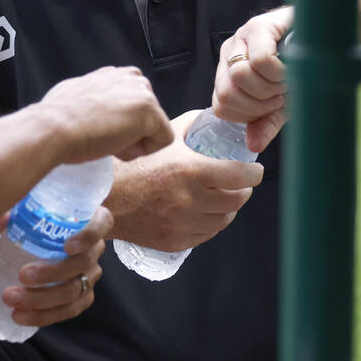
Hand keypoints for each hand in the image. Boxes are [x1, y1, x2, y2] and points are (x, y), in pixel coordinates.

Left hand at [2, 206, 111, 326]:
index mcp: (89, 220)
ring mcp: (90, 275)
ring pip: (74, 292)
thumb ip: (10, 212)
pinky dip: (43, 316)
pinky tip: (21, 315)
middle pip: (83, 263)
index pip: (101, 224)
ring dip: (42, 299)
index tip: (66, 246)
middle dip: (52, 273)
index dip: (88, 236)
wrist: (20, 250)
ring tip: (12, 298)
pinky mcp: (81, 298)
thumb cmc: (28, 224)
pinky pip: (68, 311)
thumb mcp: (20, 213)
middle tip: (22, 275)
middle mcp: (94, 248)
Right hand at [39, 66, 172, 162]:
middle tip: (101, 136)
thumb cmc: (57, 120)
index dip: (116, 124)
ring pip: (153, 130)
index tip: (95, 128)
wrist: (54, 127)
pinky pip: (161, 140)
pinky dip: (141, 151)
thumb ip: (92, 97)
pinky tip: (117, 145)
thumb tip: (88, 108)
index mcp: (113, 74)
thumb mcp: (74, 97)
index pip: (131, 105)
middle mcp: (131, 77)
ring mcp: (143, 93)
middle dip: (128, 132)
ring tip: (106, 139)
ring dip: (133, 142)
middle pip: (145, 117)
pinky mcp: (151, 111)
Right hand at [108, 110, 262, 251]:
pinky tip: (204, 212)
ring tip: (222, 198)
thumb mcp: (161, 139)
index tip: (255, 171)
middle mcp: (189, 200)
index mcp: (190, 170)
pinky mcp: (175, 241)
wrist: (105, 197)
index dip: (253, 173)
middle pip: (237, 200)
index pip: (240, 176)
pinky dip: (210, 223)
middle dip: (243, 190)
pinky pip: (206, 234)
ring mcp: (183, 224)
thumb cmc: (131, 165)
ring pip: (224, 220)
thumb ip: (188, 126)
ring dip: (228, 208)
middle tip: (240, 184)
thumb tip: (209, 118)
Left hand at [212, 6, 291, 153]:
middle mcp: (230, 53)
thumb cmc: (302, 71)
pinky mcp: (258, 25)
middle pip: (228, 92)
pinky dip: (279, 72)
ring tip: (287, 80)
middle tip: (281, 95)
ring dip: (271, 87)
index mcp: (228, 73)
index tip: (272, 108)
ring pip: (241, 76)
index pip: (222, 106)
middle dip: (260, 104)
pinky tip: (291, 68)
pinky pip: (261, 60)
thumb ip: (265, 124)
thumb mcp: (283, 103)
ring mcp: (241, 37)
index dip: (249, 115)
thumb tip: (253, 146)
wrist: (326, 38)